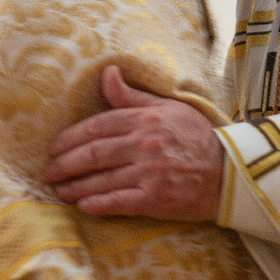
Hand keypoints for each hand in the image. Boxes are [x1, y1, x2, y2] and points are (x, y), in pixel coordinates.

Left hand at [44, 65, 223, 220]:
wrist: (230, 172)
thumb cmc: (197, 138)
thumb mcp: (168, 108)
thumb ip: (132, 97)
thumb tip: (107, 73)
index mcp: (145, 119)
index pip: (97, 126)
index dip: (71, 138)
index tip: (54, 147)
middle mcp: (145, 144)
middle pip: (94, 153)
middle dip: (66, 163)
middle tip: (48, 171)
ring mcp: (150, 172)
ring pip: (102, 179)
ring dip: (76, 186)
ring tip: (59, 191)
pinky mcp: (156, 198)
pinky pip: (119, 202)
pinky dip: (98, 204)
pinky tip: (82, 205)